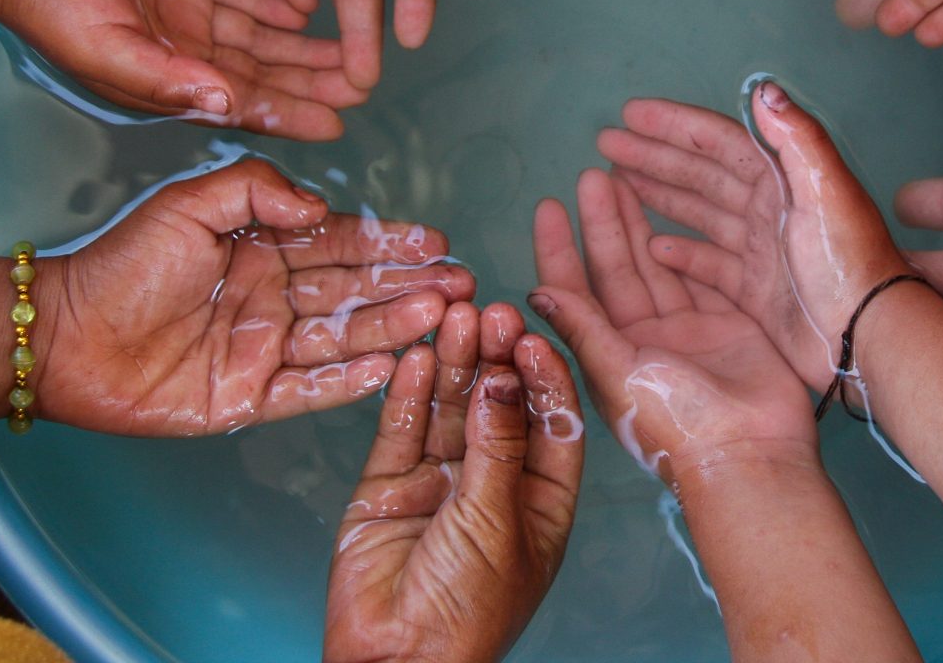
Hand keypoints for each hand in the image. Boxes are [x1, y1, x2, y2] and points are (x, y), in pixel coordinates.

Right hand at [0, 0, 364, 139]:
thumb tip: (225, 102)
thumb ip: (168, 77)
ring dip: (304, 47)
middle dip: (312, 82)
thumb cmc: (52, 4)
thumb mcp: (108, 50)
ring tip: (351, 52)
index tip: (339, 122)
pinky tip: (309, 13)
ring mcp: (186, 12)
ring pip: (261, 37)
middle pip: (263, 73)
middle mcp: (185, 52)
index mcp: (169, 79)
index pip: (245, 102)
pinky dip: (275, 3)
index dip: (292, 113)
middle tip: (364, 84)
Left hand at [35, 160, 474, 434]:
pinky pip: (312, 390)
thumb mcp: (187, 206)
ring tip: (444, 315)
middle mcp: (274, 298)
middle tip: (462, 281)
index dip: (389, 241)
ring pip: (345, 337)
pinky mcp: (251, 397)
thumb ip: (254, 190)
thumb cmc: (120, 266)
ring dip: (395, 326)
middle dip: (411, 284)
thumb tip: (318, 204)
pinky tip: (394, 367)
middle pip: (356, 291)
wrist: (63, 339)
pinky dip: (352, 381)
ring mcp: (266, 349)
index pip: (340, 243)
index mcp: (263, 249)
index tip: (435, 239)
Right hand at [325, 302, 580, 662]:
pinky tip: (419, 356)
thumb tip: (504, 376)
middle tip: (493, 312)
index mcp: (541, 501)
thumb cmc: (468, 612)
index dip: (544, 379)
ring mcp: (441, 483)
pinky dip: (411, 393)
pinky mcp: (391, 486)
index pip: (551, 424)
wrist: (397, 659)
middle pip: (500, 408)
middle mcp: (493, 485)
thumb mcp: (497, 520)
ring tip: (457, 318)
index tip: (535, 337)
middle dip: (498, 360)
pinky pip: (404, 430)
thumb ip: (497, 444)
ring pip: (452, 410)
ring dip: (457, 365)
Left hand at [526, 168, 814, 484]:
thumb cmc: (676, 422)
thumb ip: (583, 329)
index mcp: (606, 355)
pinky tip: (671, 216)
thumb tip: (535, 292)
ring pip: (654, 266)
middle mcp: (640, 340)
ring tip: (623, 178)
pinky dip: (684, 247)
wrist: (752, 454)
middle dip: (601, 222)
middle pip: (614, 270)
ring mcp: (684, 331)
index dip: (559, 249)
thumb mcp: (618, 375)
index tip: (548, 206)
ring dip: (637, 225)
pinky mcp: (726, 323)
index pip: (574, 291)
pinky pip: (699, 275)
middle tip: (591, 175)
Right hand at [591, 84, 907, 389]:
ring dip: (659, 196)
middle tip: (606, 145)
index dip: (674, 125)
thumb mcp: (825, 189)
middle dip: (654, 156)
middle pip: (700, 173)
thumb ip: (796, 137)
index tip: (630, 113)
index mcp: (782, 178)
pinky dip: (680, 254)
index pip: (718, 140)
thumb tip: (762, 88)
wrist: (867, 334)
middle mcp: (767, 208)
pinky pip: (707, 264)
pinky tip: (651, 248)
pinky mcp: (754, 291)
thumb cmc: (847, 259)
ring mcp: (759, 250)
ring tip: (616, 184)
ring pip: (698, 213)